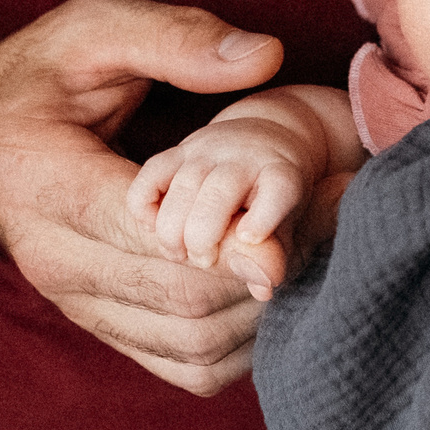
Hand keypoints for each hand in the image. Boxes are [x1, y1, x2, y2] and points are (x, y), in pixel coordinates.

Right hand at [0, 0, 285, 394]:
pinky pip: (189, 364)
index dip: (242, 232)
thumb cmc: (37, 78)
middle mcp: (57, 264)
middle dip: (274, 263)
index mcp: (46, 187)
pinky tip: (278, 278)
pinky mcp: (105, 328)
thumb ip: (174, 39)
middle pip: (186, 300)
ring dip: (269, 305)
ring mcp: (79, 306)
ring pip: (195, 345)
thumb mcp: (92, 29)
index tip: (320, 197)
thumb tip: (263, 56)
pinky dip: (247, 338)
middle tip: (340, 209)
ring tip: (322, 239)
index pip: (155, 237)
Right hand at [128, 117, 320, 299]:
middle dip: (203, 237)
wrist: (260, 141)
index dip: (264, 216)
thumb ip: (272, 258)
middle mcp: (245, 158)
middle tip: (203, 261)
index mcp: (281, 175)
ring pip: (183, 185)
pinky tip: (152, 226)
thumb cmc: (272, 196)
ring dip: (172, 229)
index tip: (250, 239)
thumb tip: (262, 289)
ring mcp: (210, 150)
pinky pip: (152, 173)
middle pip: (220, 193)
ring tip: (178, 255)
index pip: (278, 189)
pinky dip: (144, 203)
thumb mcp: (286, 224)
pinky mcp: (180, 150)